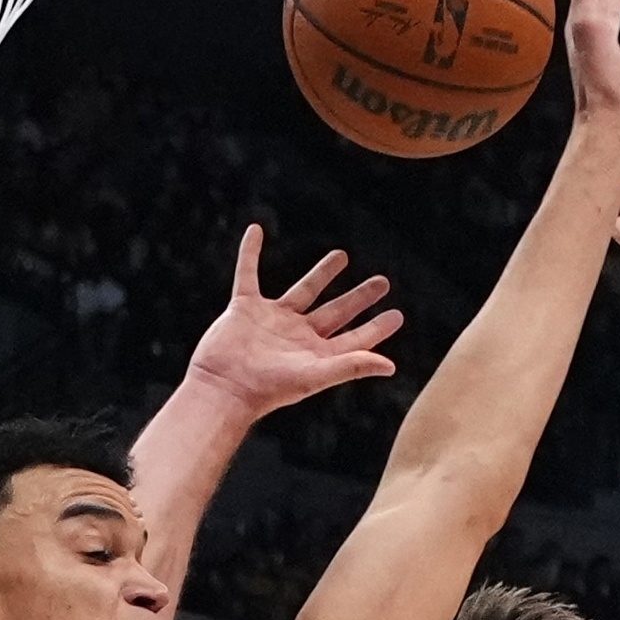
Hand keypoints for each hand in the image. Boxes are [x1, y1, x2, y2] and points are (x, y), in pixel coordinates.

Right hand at [183, 228, 401, 419]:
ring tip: (342, 256)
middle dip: (358, 298)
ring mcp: (272, 320)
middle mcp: (298, 336)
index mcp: (316, 354)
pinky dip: (249, 252)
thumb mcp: (314, 376)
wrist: (223, 387)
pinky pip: (247, 273)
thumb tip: (391, 367)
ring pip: (304, 290)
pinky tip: (256, 230)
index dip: (376, 328)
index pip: (355, 338)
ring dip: (323, 274)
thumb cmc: (268, 388)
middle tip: (382, 282)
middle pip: (336, 312)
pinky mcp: (245, 308)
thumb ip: (351, 366)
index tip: (397, 315)